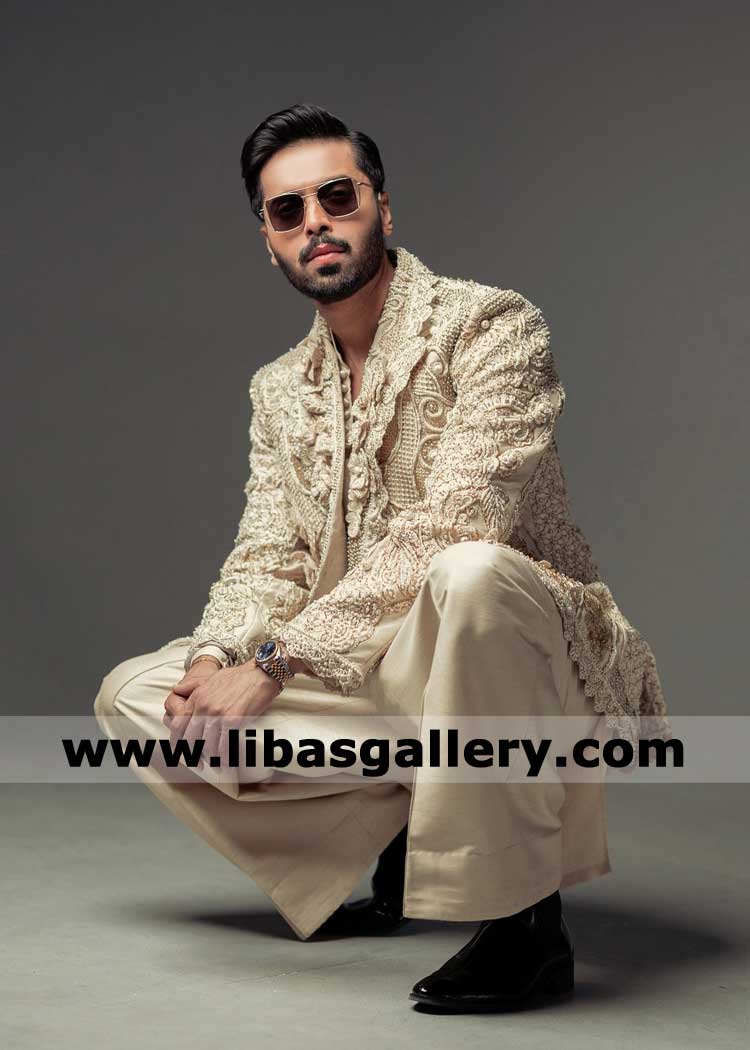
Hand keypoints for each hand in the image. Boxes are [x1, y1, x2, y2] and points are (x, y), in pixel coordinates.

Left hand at [163, 661, 281, 769]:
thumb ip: (192, 686)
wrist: (261, 672)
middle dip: (193, 754)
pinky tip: (226, 765)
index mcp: (196, 697)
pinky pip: (224, 745)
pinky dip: (224, 758)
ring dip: (211, 759)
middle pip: (190, 739)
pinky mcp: (233, 720)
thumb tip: (176, 690)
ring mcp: (217, 714)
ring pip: (207, 745)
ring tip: (215, 766)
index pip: (178, 725)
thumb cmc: (239, 676)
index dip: (178, 743)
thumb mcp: (210, 677)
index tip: (183, 752)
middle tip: (199, 763)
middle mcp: (203, 706)